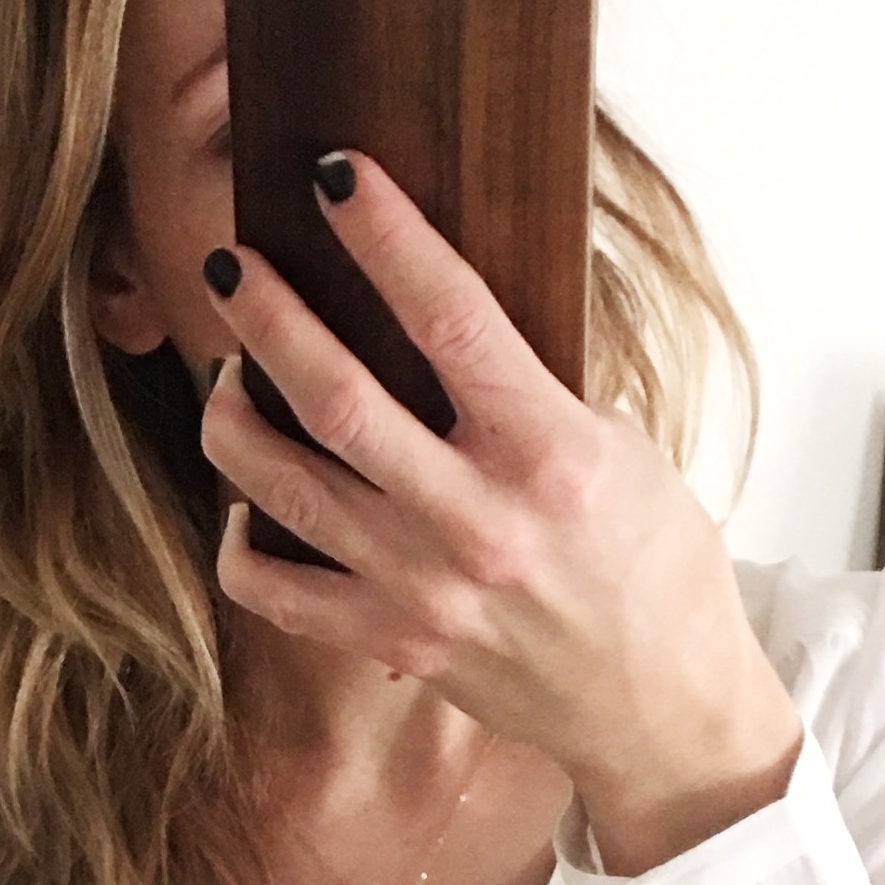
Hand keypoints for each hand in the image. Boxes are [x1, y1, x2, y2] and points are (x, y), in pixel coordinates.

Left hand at [198, 153, 801, 876]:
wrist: (658, 707)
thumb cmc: (654, 571)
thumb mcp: (625, 453)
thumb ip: (537, 395)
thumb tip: (453, 319)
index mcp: (550, 456)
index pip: (451, 317)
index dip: (386, 237)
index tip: (338, 178)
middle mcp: (477, 522)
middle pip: (338, 401)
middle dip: (269, 320)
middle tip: (231, 268)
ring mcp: (424, 589)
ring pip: (286, 489)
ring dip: (234, 418)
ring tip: (226, 372)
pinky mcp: (393, 642)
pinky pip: (277, 594)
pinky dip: (241, 543)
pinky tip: (247, 502)